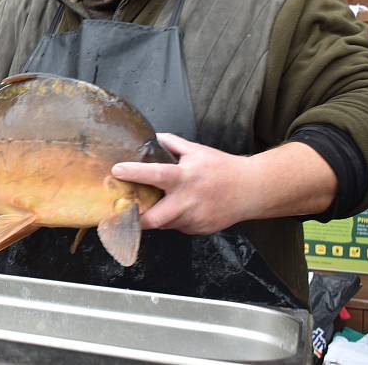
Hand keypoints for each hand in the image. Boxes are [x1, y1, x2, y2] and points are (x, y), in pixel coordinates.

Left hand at [111, 133, 254, 234]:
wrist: (252, 190)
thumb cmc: (222, 168)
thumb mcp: (196, 150)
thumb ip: (171, 144)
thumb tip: (152, 138)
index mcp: (185, 177)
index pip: (155, 175)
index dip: (134, 173)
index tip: (116, 170)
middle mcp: (188, 201)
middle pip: (155, 219)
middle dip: (137, 218)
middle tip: (124, 210)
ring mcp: (194, 219)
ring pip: (164, 224)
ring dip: (156, 217)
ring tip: (154, 205)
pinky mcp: (199, 230)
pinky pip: (178, 227)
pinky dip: (173, 219)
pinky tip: (178, 209)